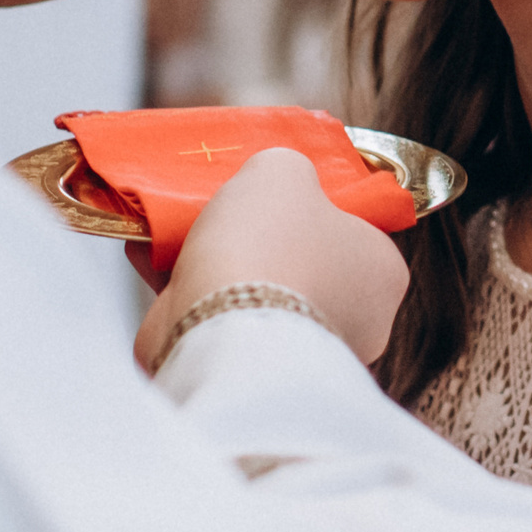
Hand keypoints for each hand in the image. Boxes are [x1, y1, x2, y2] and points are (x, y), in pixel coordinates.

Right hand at [133, 149, 409, 371]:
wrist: (222, 330)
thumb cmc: (268, 244)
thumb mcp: (283, 170)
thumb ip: (289, 166)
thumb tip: (280, 181)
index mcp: (382, 273)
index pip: (359, 229)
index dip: (319, 203)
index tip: (282, 189)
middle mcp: (354, 318)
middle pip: (302, 255)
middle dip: (261, 231)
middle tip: (229, 202)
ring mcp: (300, 348)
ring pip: (257, 284)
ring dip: (217, 254)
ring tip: (175, 220)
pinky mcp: (248, 364)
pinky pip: (219, 310)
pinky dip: (185, 280)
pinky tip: (149, 249)